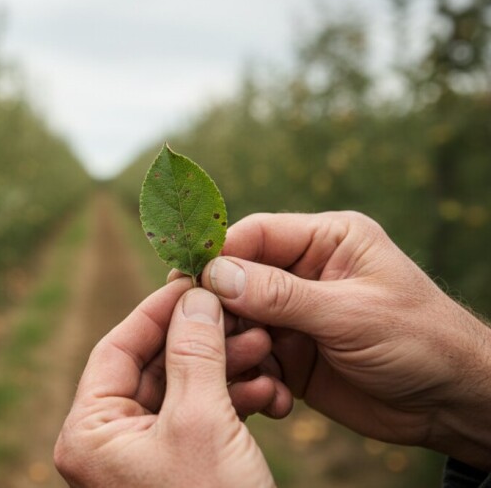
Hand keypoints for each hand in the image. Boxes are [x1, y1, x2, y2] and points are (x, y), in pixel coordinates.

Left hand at [54, 279, 274, 486]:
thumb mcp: (202, 422)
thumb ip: (195, 351)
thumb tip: (194, 295)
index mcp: (88, 434)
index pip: (116, 349)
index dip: (158, 311)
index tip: (195, 281)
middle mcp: (106, 444)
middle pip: (153, 367)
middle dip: (203, 341)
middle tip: (244, 318)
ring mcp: (141, 458)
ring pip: (182, 391)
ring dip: (225, 370)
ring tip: (265, 353)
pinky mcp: (175, 468)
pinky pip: (198, 419)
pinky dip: (231, 402)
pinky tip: (266, 393)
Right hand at [196, 211, 490, 469]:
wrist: (452, 404)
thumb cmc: (420, 341)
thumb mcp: (350, 313)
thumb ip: (281, 294)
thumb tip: (215, 273)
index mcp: (327, 241)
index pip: (256, 234)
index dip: (218, 253)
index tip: (185, 277)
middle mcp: (305, 272)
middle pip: (238, 278)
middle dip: (218, 306)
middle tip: (196, 330)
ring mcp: (296, 315)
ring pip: (239, 321)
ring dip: (234, 345)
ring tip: (240, 368)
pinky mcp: (292, 354)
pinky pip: (253, 357)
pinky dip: (251, 375)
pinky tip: (269, 394)